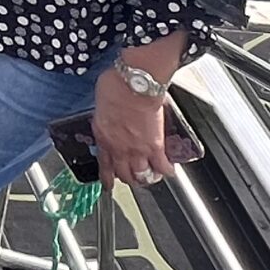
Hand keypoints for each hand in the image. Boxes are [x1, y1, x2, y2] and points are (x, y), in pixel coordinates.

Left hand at [91, 72, 172, 191]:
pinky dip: (167, 171)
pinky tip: (169, 171)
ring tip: (150, 178)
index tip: (108, 184)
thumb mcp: (100, 104)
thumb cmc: (115, 85)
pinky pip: (162, 166)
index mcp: (103, 137)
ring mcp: (138, 150)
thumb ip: (104, 115)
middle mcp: (119, 148)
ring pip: (142, 175)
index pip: (104, 164)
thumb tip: (107, 114)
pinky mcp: (155, 147)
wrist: (134, 85)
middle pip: (124, 174)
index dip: (107, 177)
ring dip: (146, 178)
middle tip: (132, 179)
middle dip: (128, 179)